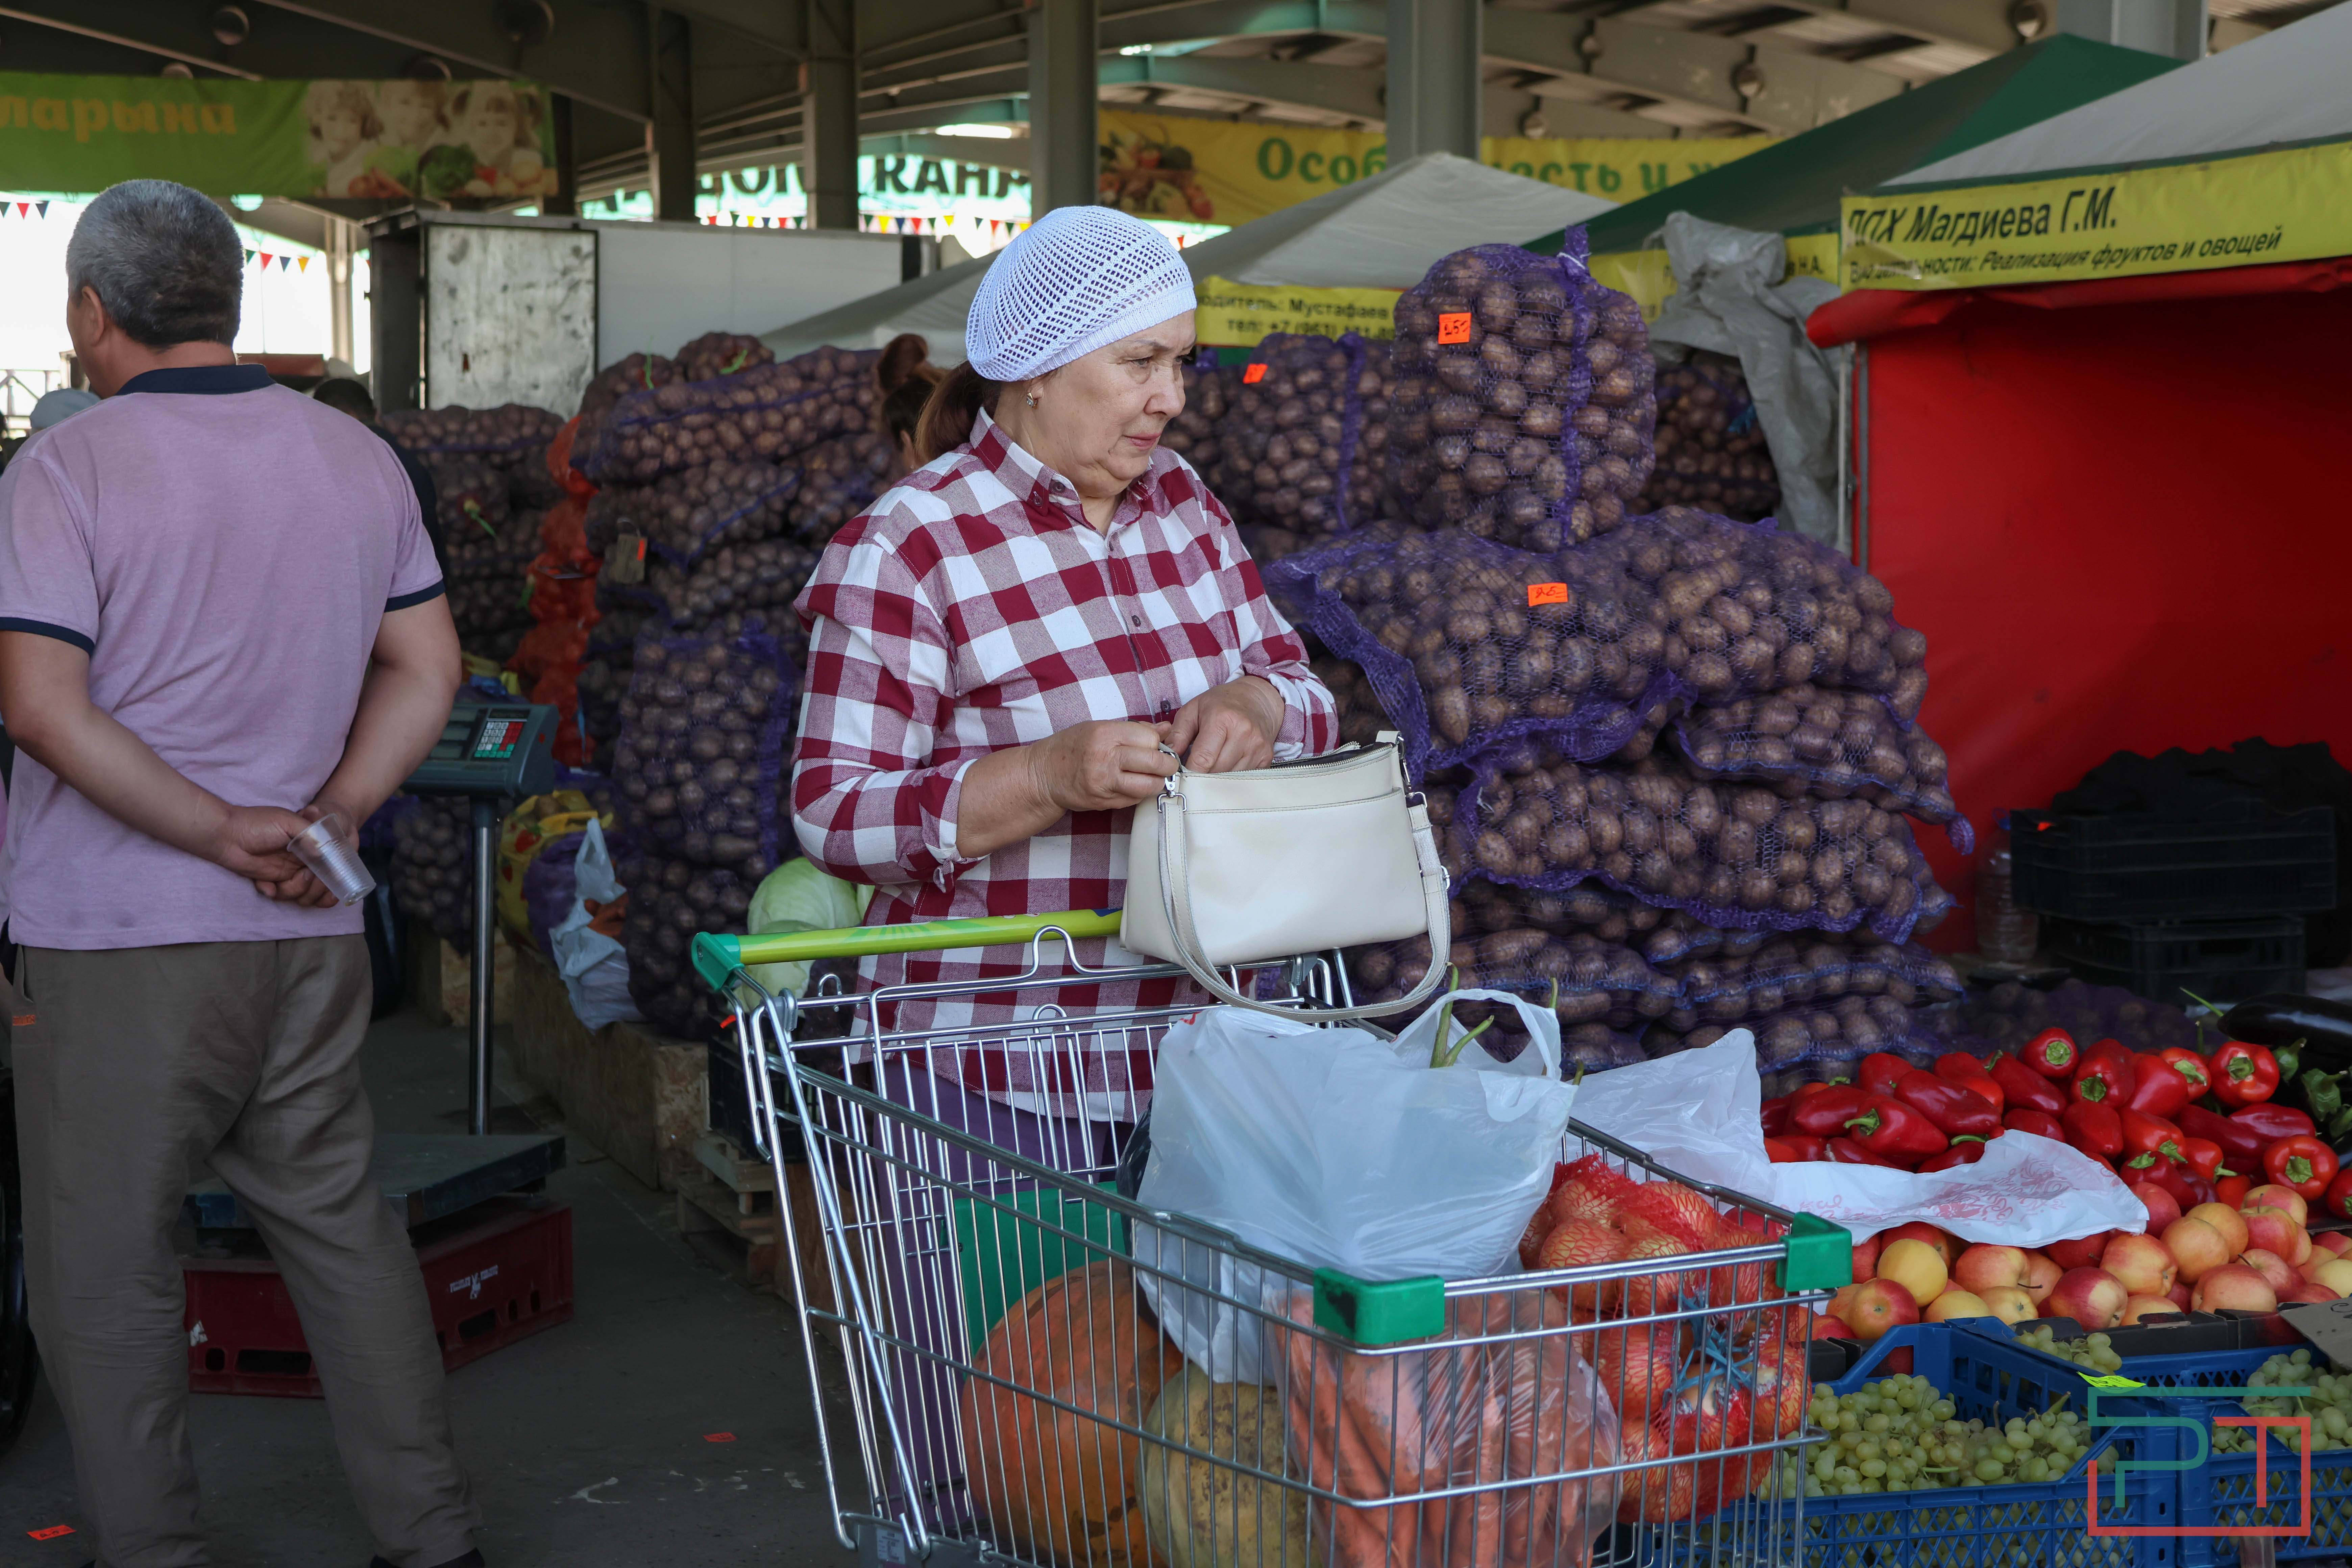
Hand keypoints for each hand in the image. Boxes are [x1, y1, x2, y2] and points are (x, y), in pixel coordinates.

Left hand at [212, 804, 335, 906]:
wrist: (226, 835)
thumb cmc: (257, 824)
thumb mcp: (288, 822)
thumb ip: (310, 835)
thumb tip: (325, 854)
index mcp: (309, 843)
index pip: (330, 862)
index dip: (335, 874)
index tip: (335, 881)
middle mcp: (301, 858)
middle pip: (320, 881)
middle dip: (317, 887)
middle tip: (304, 877)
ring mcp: (286, 870)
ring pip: (302, 891)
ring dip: (296, 890)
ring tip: (284, 881)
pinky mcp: (271, 880)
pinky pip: (280, 894)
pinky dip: (275, 892)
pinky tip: (266, 885)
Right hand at [1022, 720, 1177, 813]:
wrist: (1042, 775)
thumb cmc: (1069, 747)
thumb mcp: (1097, 728)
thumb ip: (1134, 729)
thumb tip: (1166, 728)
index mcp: (1105, 734)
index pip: (1150, 738)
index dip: (1157, 743)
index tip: (1154, 745)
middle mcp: (1105, 758)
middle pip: (1154, 762)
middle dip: (1167, 764)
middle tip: (1167, 764)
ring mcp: (1104, 783)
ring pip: (1149, 785)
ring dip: (1157, 782)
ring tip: (1152, 776)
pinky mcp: (1103, 802)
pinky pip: (1134, 799)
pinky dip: (1140, 793)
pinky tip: (1133, 785)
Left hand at [1166, 677, 1283, 772]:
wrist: (1257, 698)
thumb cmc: (1223, 703)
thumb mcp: (1194, 709)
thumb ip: (1178, 733)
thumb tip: (1168, 756)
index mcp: (1222, 719)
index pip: (1203, 759)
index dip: (1189, 772)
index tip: (1181, 774)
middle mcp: (1243, 733)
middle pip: (1216, 772)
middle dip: (1202, 774)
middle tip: (1195, 769)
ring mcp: (1257, 746)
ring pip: (1230, 778)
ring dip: (1217, 775)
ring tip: (1212, 762)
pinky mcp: (1266, 757)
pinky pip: (1244, 777)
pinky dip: (1232, 775)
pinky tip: (1228, 763)